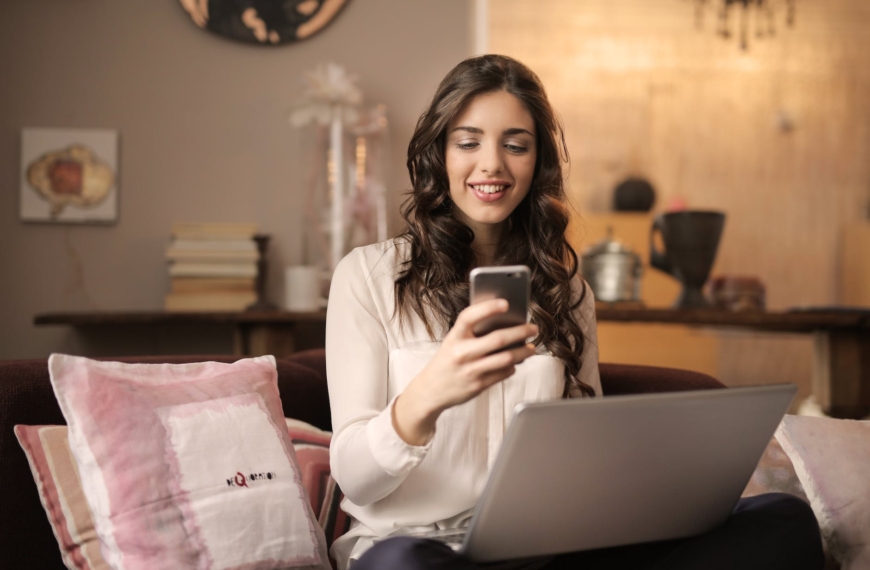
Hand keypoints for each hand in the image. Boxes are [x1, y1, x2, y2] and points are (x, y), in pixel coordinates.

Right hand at [393, 299, 538, 444]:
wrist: (430, 391)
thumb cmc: (446, 362)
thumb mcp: (452, 342)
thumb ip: (472, 333)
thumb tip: (503, 323)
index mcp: (454, 337)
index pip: (470, 317)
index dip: (488, 308)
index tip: (506, 303)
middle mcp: (461, 353)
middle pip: (497, 339)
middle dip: (520, 332)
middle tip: (533, 328)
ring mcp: (470, 370)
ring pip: (505, 358)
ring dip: (523, 352)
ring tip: (531, 348)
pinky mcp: (478, 385)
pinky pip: (503, 373)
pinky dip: (512, 366)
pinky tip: (515, 363)